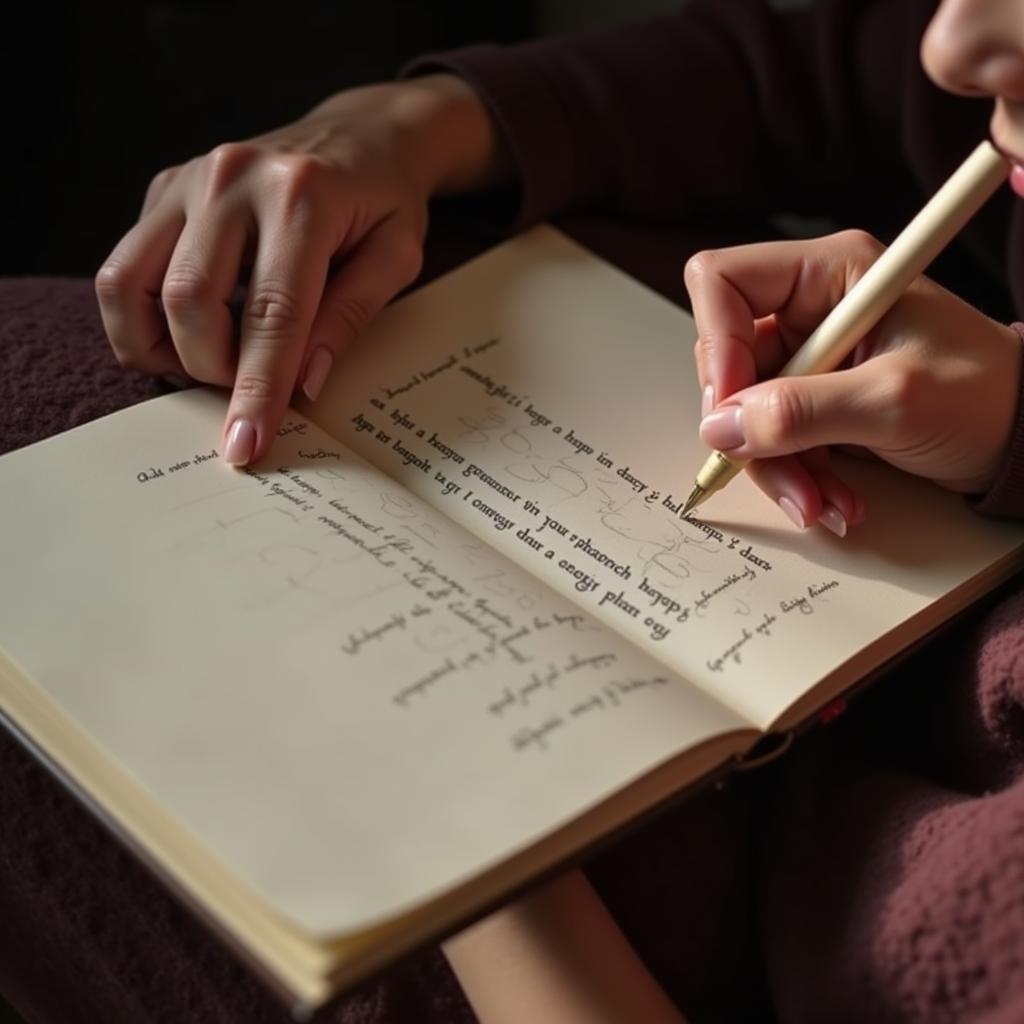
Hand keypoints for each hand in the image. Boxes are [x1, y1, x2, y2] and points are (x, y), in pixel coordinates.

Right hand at [96, 75, 509, 464]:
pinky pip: (124, 268)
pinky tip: (194, 329)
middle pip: (189, 303)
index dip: (257, 389)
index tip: (247, 445)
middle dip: (213, 371)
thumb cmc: (384, 202)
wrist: (360, 134)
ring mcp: (186, 179)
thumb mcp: (397, 256)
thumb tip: (303, 384)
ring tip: (211, 362)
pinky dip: (146, 319)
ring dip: (162, 349)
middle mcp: (231, 179)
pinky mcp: (161, 188)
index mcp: (301, 196)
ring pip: (129, 285)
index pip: (272, 314)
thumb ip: (351, 315)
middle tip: (249, 387)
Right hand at [685, 230, 1022, 533]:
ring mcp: (809, 355)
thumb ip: (802, 411)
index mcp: (829, 274)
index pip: (723, 284)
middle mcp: (809, 308)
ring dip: (776, 466)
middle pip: (728, 361)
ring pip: (744, 410)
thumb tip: (720, 428)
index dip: (715, 345)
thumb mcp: (893, 402)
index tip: (731, 409)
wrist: (1022, 436)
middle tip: (788, 476)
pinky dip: (796, 475)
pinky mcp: (813, 397)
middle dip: (751, 429)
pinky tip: (835, 498)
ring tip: (823, 504)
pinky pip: (771, 437)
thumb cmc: (984, 396)